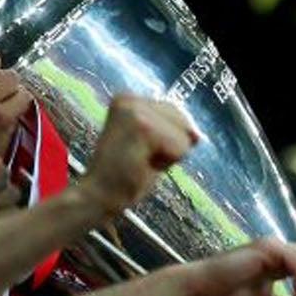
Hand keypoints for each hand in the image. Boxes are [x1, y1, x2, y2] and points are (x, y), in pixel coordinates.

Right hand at [78, 96, 196, 218]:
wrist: (98, 196)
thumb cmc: (123, 176)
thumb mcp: (149, 144)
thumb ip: (171, 130)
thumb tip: (196, 135)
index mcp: (127, 99)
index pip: (174, 112)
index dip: (165, 139)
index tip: (137, 151)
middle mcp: (129, 99)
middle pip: (182, 120)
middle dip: (169, 145)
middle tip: (138, 158)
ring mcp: (135, 110)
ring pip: (183, 134)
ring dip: (167, 156)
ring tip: (140, 161)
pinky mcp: (143, 127)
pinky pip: (180, 147)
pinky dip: (166, 163)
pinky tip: (141, 165)